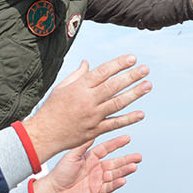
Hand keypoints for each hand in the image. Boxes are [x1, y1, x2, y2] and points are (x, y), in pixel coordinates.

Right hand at [24, 55, 149, 162]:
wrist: (45, 134)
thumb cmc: (52, 109)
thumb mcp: (61, 88)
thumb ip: (77, 75)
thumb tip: (87, 63)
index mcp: (79, 87)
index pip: (103, 72)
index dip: (118, 64)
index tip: (132, 58)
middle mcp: (87, 101)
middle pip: (113, 86)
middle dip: (131, 76)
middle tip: (145, 69)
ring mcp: (92, 116)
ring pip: (117, 103)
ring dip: (134, 94)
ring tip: (148, 85)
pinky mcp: (95, 130)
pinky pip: (115, 124)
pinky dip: (128, 119)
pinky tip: (140, 114)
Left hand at [31, 135, 141, 192]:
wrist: (53, 190)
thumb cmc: (60, 172)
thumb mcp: (72, 155)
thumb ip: (83, 145)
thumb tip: (92, 132)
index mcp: (91, 157)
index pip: (107, 149)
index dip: (117, 144)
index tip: (127, 138)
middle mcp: (96, 168)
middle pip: (115, 162)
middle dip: (127, 159)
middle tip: (138, 156)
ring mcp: (97, 179)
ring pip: (114, 174)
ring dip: (125, 170)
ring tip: (134, 166)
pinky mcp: (96, 191)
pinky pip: (109, 187)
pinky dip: (116, 184)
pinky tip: (123, 180)